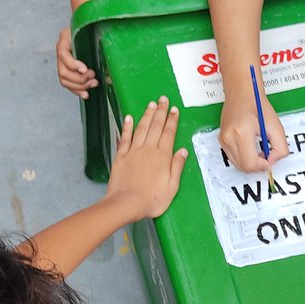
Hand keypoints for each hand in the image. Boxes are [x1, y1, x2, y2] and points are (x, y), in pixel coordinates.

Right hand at [56, 25, 97, 98]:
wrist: (89, 27)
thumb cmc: (93, 29)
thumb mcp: (96, 33)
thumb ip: (101, 47)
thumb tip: (110, 73)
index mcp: (65, 37)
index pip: (63, 54)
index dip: (73, 64)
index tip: (85, 70)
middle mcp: (61, 49)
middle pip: (63, 71)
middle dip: (79, 78)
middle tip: (93, 77)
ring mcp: (62, 60)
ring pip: (64, 79)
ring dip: (79, 85)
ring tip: (93, 83)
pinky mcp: (66, 68)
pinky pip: (67, 83)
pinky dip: (76, 90)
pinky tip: (85, 93)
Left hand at [106, 97, 187, 218]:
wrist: (126, 204)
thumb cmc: (152, 199)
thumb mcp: (172, 187)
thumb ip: (177, 167)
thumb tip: (183, 151)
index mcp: (162, 157)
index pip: (169, 133)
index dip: (172, 120)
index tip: (174, 110)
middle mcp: (148, 150)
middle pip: (156, 127)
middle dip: (160, 112)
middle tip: (163, 99)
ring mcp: (133, 152)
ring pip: (141, 128)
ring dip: (147, 115)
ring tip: (151, 104)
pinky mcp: (121, 156)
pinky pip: (125, 137)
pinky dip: (127, 126)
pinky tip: (129, 118)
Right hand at [219, 91, 288, 173]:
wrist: (242, 93)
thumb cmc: (257, 105)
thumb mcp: (276, 126)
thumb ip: (280, 148)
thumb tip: (273, 161)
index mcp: (241, 132)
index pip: (250, 163)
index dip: (262, 166)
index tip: (270, 159)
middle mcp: (229, 137)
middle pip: (243, 167)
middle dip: (257, 166)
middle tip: (266, 155)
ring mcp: (223, 139)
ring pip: (238, 165)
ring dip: (250, 163)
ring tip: (259, 150)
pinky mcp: (221, 140)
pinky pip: (233, 158)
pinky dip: (244, 158)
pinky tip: (251, 148)